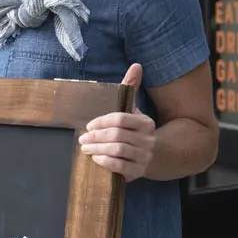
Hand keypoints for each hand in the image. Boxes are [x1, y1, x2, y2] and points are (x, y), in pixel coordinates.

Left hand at [79, 64, 154, 181]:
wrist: (154, 155)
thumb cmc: (136, 130)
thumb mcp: (134, 110)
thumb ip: (131, 88)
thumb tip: (136, 65)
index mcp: (145, 123)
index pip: (121, 119)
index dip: (102, 122)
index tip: (89, 125)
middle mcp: (147, 139)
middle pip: (118, 135)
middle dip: (97, 137)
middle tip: (82, 139)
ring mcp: (144, 157)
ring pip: (119, 151)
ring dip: (98, 149)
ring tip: (86, 149)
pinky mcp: (138, 172)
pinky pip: (121, 167)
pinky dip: (106, 162)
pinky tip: (96, 159)